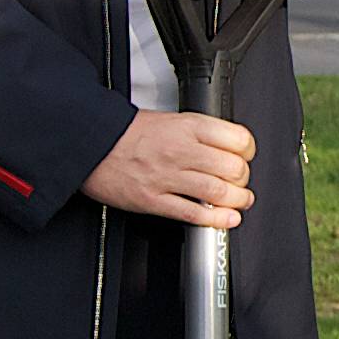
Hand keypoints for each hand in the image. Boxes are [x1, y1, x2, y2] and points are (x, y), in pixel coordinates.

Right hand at [86, 110, 256, 226]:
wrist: (90, 143)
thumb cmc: (126, 133)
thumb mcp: (169, 118)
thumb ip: (198, 132)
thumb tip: (226, 145)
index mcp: (187, 127)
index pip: (237, 139)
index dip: (248, 152)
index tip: (245, 157)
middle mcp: (181, 150)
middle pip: (233, 169)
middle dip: (243, 179)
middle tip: (240, 182)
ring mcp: (167, 177)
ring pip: (219, 193)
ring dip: (237, 201)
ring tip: (240, 202)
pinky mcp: (154, 200)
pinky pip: (193, 213)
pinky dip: (216, 220)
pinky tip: (226, 219)